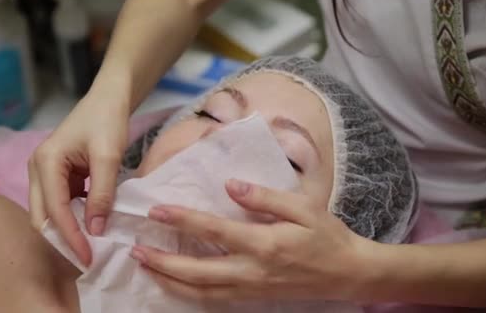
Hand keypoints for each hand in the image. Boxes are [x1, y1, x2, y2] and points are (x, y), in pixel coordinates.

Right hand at [29, 88, 129, 265]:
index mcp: (46, 162)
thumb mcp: (109, 157)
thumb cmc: (108, 121)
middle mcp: (38, 169)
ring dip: (68, 229)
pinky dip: (76, 217)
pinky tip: (93, 226)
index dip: (70, 236)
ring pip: (51, 212)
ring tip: (91, 247)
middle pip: (43, 215)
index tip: (88, 257)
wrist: (110, 99)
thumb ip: (102, 193)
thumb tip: (96, 229)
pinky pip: (63, 202)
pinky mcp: (59, 175)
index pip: (54, 209)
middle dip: (63, 238)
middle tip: (87, 259)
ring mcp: (47, 172)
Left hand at [130, 179, 374, 301]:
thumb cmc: (328, 236)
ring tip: (147, 267)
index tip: (157, 209)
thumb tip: (232, 186)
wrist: (348, 273)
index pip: (214, 231)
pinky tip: (177, 283)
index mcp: (264, 244)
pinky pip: (215, 299)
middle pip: (197, 272)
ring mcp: (252, 289)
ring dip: (170, 281)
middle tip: (136, 249)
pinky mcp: (255, 298)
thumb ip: (265, 198)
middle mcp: (252, 272)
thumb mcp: (303, 208)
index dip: (183, 219)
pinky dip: (190, 293)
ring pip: (201, 292)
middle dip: (163, 261)